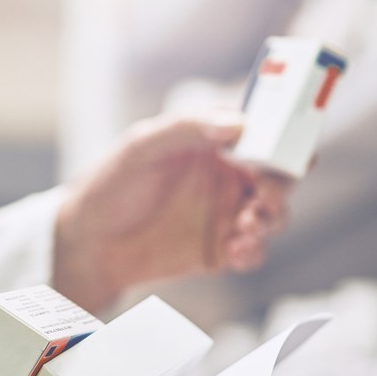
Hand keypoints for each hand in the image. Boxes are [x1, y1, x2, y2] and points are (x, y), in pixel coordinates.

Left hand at [53, 114, 293, 312]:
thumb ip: (188, 129)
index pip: (264, 129)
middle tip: (264, 192)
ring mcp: (227, 213)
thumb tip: (237, 124)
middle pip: (281, 174)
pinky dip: (253, 251)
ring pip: (274, 214)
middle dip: (283, 182)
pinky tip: (235, 249)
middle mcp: (229, 175)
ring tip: (245, 225)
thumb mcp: (143, 146)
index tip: (286, 143)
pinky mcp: (221, 249)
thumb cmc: (111, 185)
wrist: (90, 242)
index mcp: (215, 141)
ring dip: (271, 218)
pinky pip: (253, 252)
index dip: (284, 132)